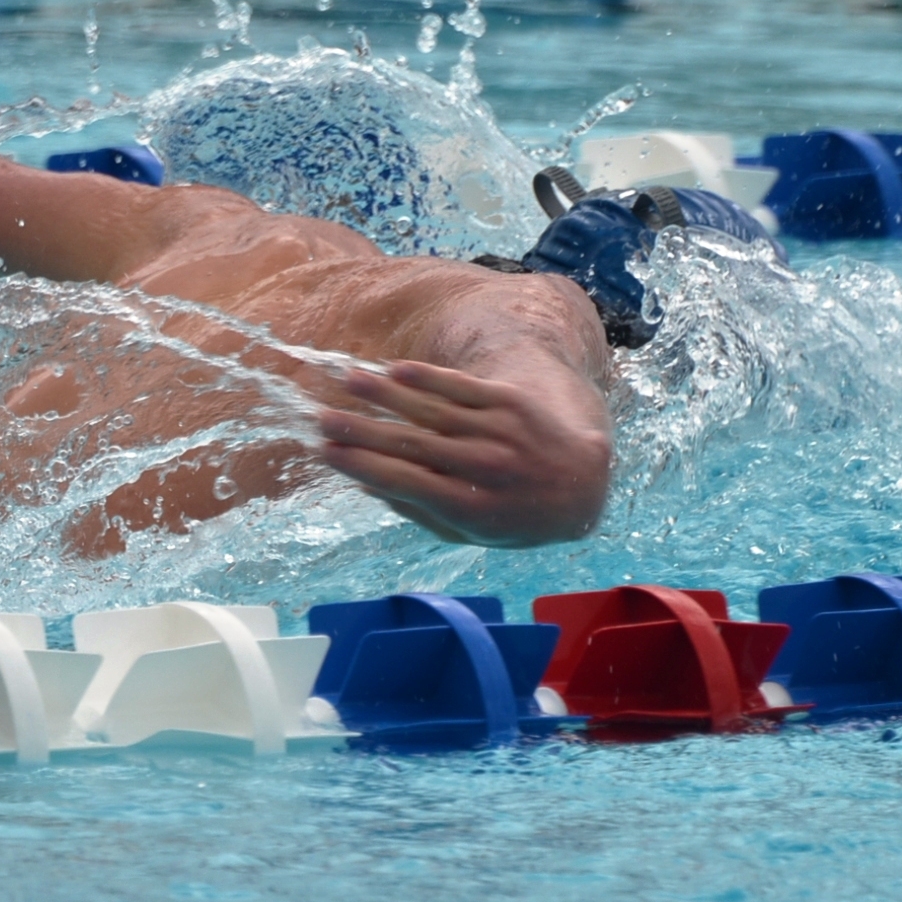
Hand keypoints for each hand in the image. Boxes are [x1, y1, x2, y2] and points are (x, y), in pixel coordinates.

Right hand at [317, 358, 612, 547]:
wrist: (581, 485)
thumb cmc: (515, 517)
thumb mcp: (470, 532)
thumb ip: (418, 511)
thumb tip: (363, 483)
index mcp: (470, 507)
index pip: (403, 480)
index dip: (360, 465)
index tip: (324, 453)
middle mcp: (484, 467)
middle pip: (410, 444)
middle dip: (361, 430)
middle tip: (320, 418)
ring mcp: (498, 431)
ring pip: (431, 409)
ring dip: (386, 394)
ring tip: (348, 380)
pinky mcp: (509, 401)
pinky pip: (461, 386)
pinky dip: (427, 377)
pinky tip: (395, 369)